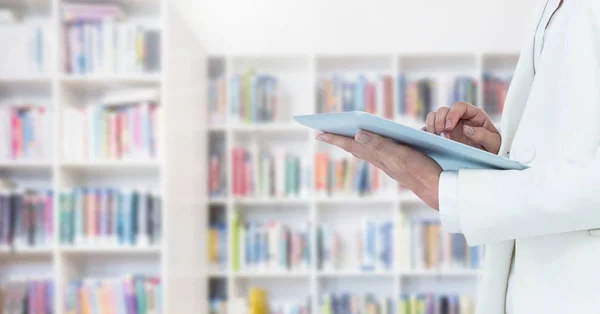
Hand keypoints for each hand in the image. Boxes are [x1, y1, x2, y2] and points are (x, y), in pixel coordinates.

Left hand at [316, 131, 442, 209]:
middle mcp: (380, 161)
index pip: (351, 144)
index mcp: (378, 156)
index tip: (318, 132)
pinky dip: (369, 148)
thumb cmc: (420, 171)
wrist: (437, 189)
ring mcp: (389, 164)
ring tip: (343, 138)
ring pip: (365, 152)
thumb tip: (358, 134)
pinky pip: (377, 155)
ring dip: (353, 143)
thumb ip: (380, 144)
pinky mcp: (398, 166)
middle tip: (325, 133)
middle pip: (355, 147)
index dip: (335, 138)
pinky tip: (371, 148)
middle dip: (340, 139)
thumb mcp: (400, 154)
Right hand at [425, 102, 500, 153]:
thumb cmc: (494, 150)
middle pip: (444, 110)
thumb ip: (484, 135)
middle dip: (440, 121)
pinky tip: (430, 141)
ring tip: (436, 138)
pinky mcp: (442, 135)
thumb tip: (467, 129)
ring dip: (432, 125)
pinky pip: (429, 129)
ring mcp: (449, 126)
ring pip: (434, 116)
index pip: (460, 106)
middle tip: (442, 135)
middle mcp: (460, 118)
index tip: (449, 127)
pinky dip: (426, 133)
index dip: (453, 114)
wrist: (489, 160)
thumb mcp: (495, 143)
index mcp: (474, 115)